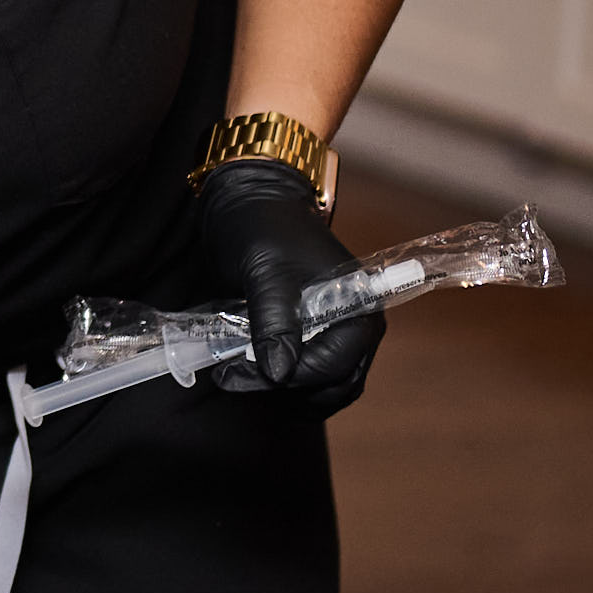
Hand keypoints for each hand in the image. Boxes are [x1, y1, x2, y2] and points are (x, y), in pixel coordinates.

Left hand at [189, 159, 379, 410]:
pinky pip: (310, 374)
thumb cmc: (263, 227)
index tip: (238, 373)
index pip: (333, 365)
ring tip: (237, 375)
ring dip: (285, 392)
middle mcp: (356, 324)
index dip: (289, 376)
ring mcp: (336, 332)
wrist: (250, 201)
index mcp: (359, 306)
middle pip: (335, 383)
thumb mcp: (265, 273)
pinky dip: (284, 380)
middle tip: (234, 377)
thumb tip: (279, 373)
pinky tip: (248, 371)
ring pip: (324, 386)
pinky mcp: (313, 335)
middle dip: (287, 390)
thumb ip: (274, 322)